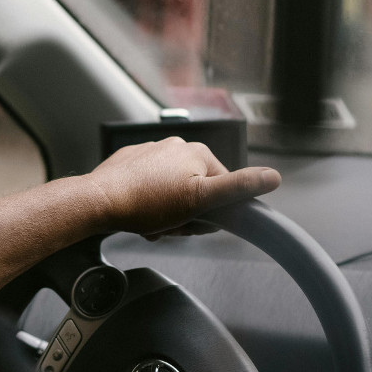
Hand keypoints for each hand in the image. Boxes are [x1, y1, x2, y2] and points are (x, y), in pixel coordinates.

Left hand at [81, 138, 280, 236]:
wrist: (98, 201)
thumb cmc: (146, 202)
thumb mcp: (200, 199)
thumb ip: (238, 188)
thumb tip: (273, 177)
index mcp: (196, 152)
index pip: (222, 187)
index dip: (212, 212)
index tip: (195, 223)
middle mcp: (174, 146)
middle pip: (196, 190)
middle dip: (186, 213)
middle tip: (170, 225)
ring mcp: (151, 153)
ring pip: (172, 192)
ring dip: (166, 213)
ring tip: (152, 224)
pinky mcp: (130, 163)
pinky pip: (149, 187)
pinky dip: (148, 204)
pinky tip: (139, 216)